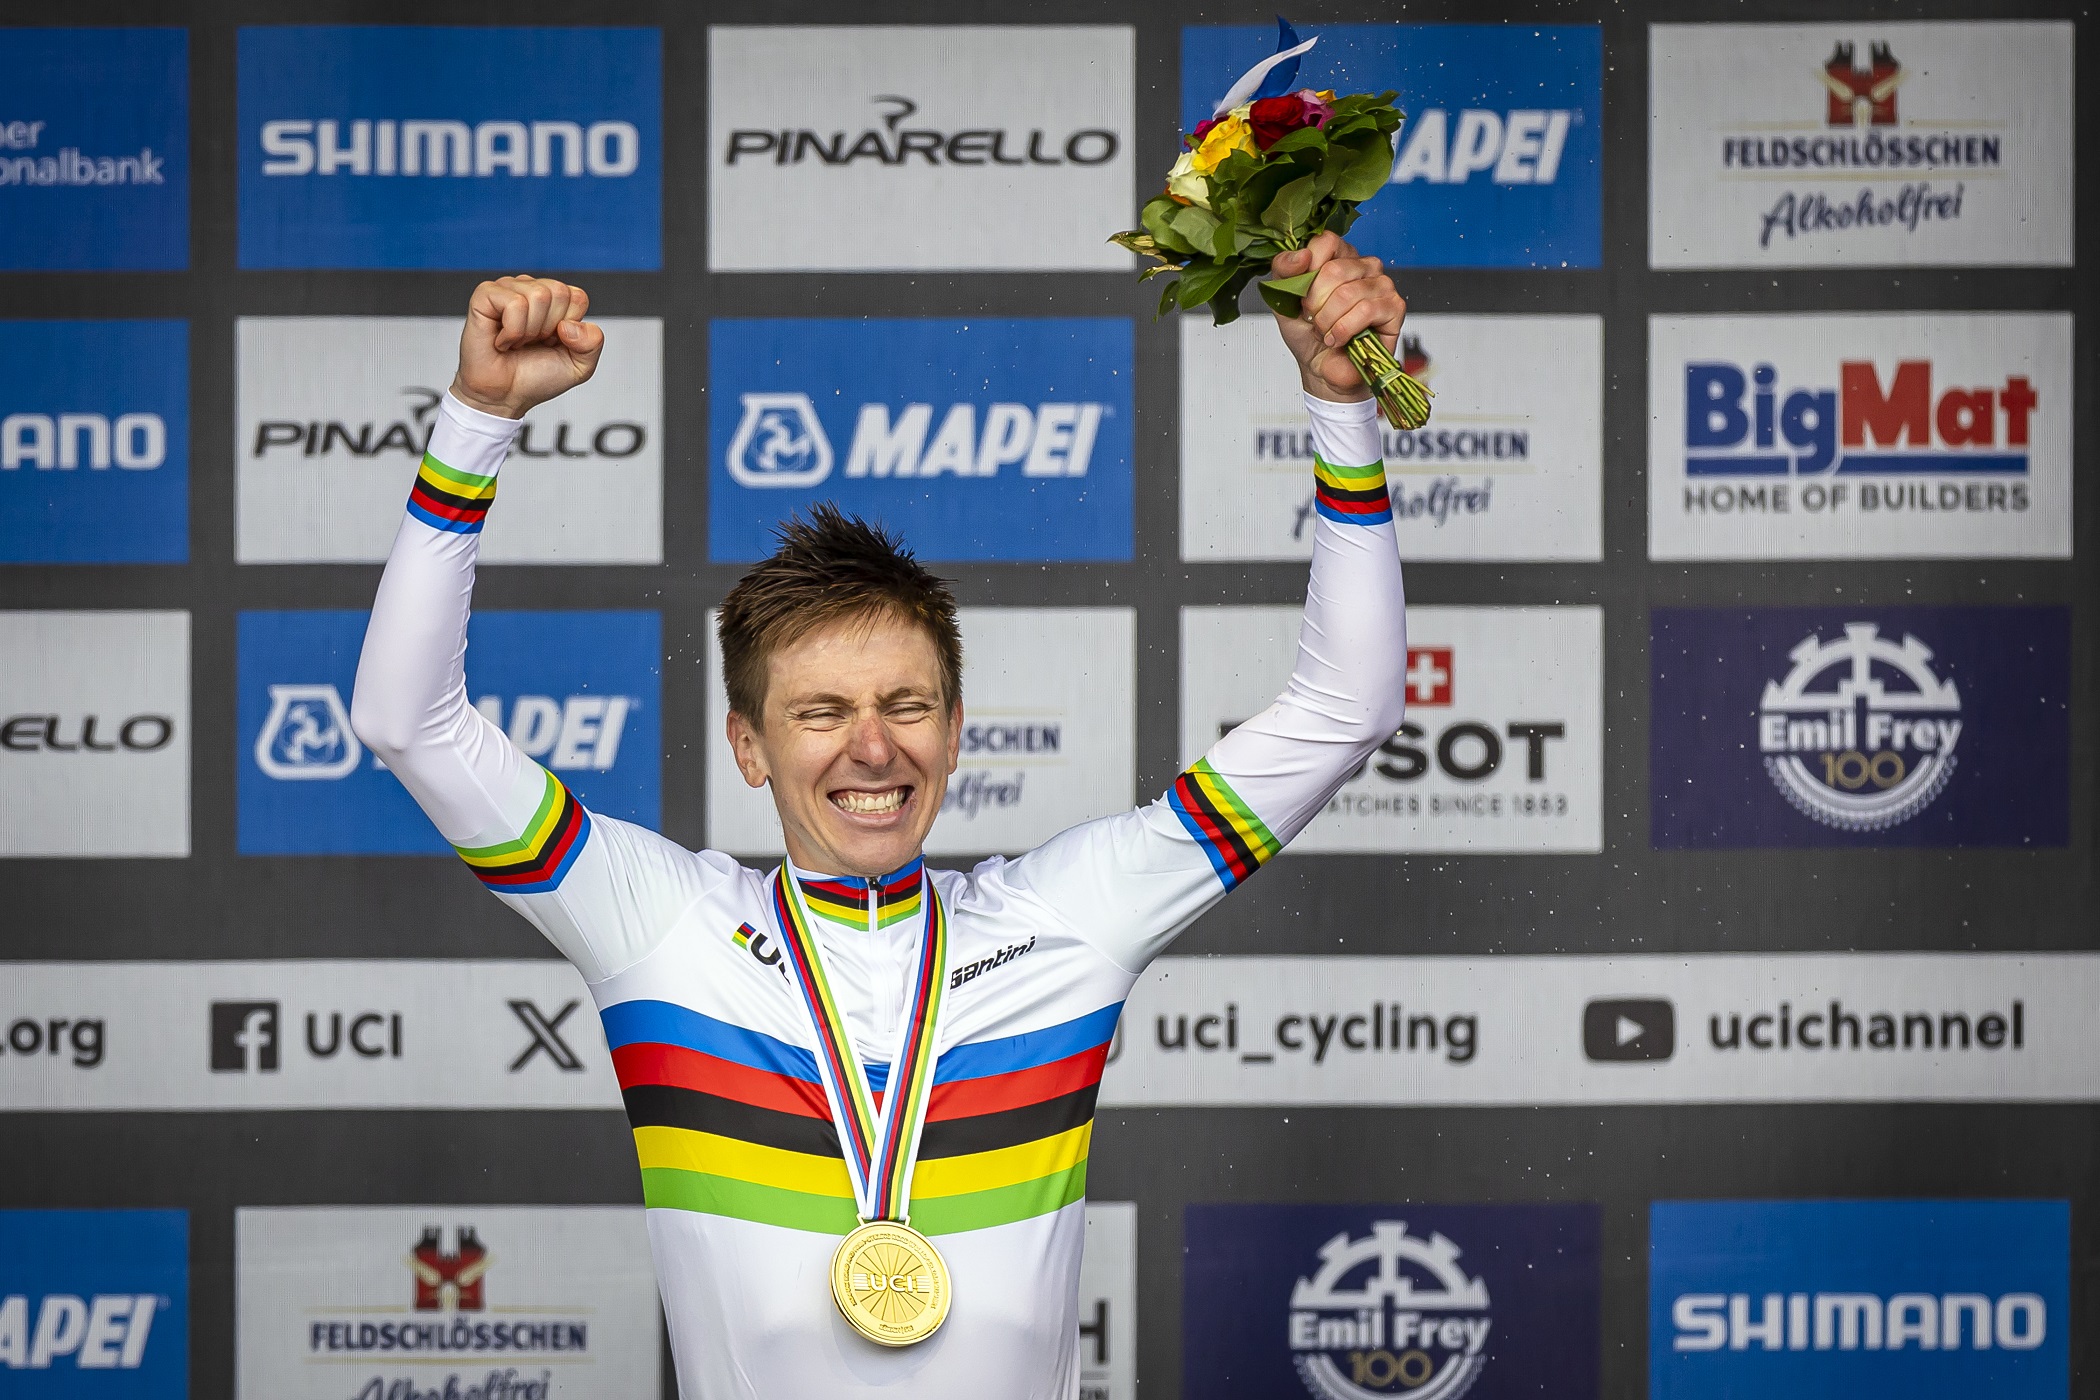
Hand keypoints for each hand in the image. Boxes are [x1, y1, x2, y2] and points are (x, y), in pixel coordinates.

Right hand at [450, 276, 603, 419]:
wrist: (503, 396)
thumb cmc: (534, 377)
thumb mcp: (580, 366)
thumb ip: (593, 342)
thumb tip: (570, 324)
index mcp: (554, 301)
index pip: (577, 296)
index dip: (570, 327)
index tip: (552, 342)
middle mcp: (530, 290)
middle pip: (559, 292)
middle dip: (549, 328)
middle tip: (531, 343)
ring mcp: (507, 289)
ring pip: (538, 295)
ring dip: (529, 331)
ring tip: (516, 341)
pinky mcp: (485, 295)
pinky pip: (514, 303)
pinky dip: (512, 331)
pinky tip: (502, 340)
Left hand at [1268, 233, 1404, 402]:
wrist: (1321, 369)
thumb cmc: (1308, 334)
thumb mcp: (1283, 299)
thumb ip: (1283, 270)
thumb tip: (1302, 256)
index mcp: (1339, 257)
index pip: (1325, 241)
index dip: (1307, 272)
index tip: (1301, 296)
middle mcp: (1364, 266)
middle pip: (1335, 270)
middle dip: (1315, 303)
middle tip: (1314, 319)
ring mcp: (1382, 285)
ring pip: (1348, 293)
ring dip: (1328, 321)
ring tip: (1326, 332)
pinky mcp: (1394, 307)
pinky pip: (1366, 311)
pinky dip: (1344, 330)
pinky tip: (1339, 339)